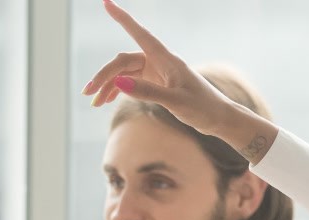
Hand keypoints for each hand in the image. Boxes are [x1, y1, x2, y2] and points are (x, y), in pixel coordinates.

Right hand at [82, 0, 277, 162]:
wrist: (219, 119)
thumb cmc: (203, 108)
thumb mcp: (175, 101)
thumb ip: (147, 91)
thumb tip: (118, 82)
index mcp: (166, 59)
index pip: (140, 34)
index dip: (123, 18)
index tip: (106, 2)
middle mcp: (159, 62)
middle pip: (123, 61)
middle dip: (104, 75)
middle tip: (89, 93)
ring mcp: (156, 72)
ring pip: (124, 72)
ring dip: (108, 85)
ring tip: (95, 102)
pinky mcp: (156, 83)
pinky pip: (130, 82)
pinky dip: (117, 90)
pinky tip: (106, 101)